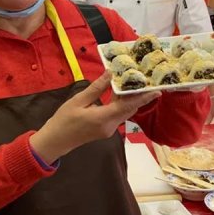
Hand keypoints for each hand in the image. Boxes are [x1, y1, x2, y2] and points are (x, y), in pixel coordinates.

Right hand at [30, 70, 160, 162]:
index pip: (128, 106)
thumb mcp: (78, 100)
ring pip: (124, 112)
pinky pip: (118, 115)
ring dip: (130, 99)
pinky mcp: (106, 130)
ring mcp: (109, 129)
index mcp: (103, 118)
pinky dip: (121, 104)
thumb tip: (110, 73)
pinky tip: (120, 93)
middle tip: (147, 81)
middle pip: (129, 109)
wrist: (56, 141)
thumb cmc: (64, 120)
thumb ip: (97, 88)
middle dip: (139, 96)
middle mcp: (110, 126)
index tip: (157, 91)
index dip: (143, 98)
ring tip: (136, 83)